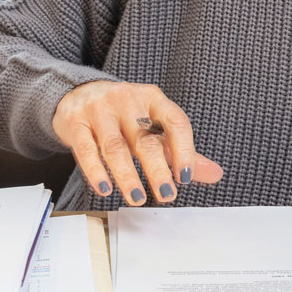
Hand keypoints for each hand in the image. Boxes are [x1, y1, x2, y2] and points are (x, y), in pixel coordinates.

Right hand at [51, 81, 224, 204]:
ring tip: (138, 198)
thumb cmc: (122, 113)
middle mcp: (127, 100)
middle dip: (157, 170)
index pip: (175, 121)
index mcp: (153, 98)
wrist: (77, 93)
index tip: (187, 177)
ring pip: (115, 147)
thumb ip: (180, 150)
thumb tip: (215, 173)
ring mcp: (100, 110)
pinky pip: (87, 149)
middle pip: (145, 138)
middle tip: (167, 195)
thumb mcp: (153, 124)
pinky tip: (105, 188)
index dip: (184, 150)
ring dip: (127, 176)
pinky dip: (96, 171)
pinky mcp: (76, 122)